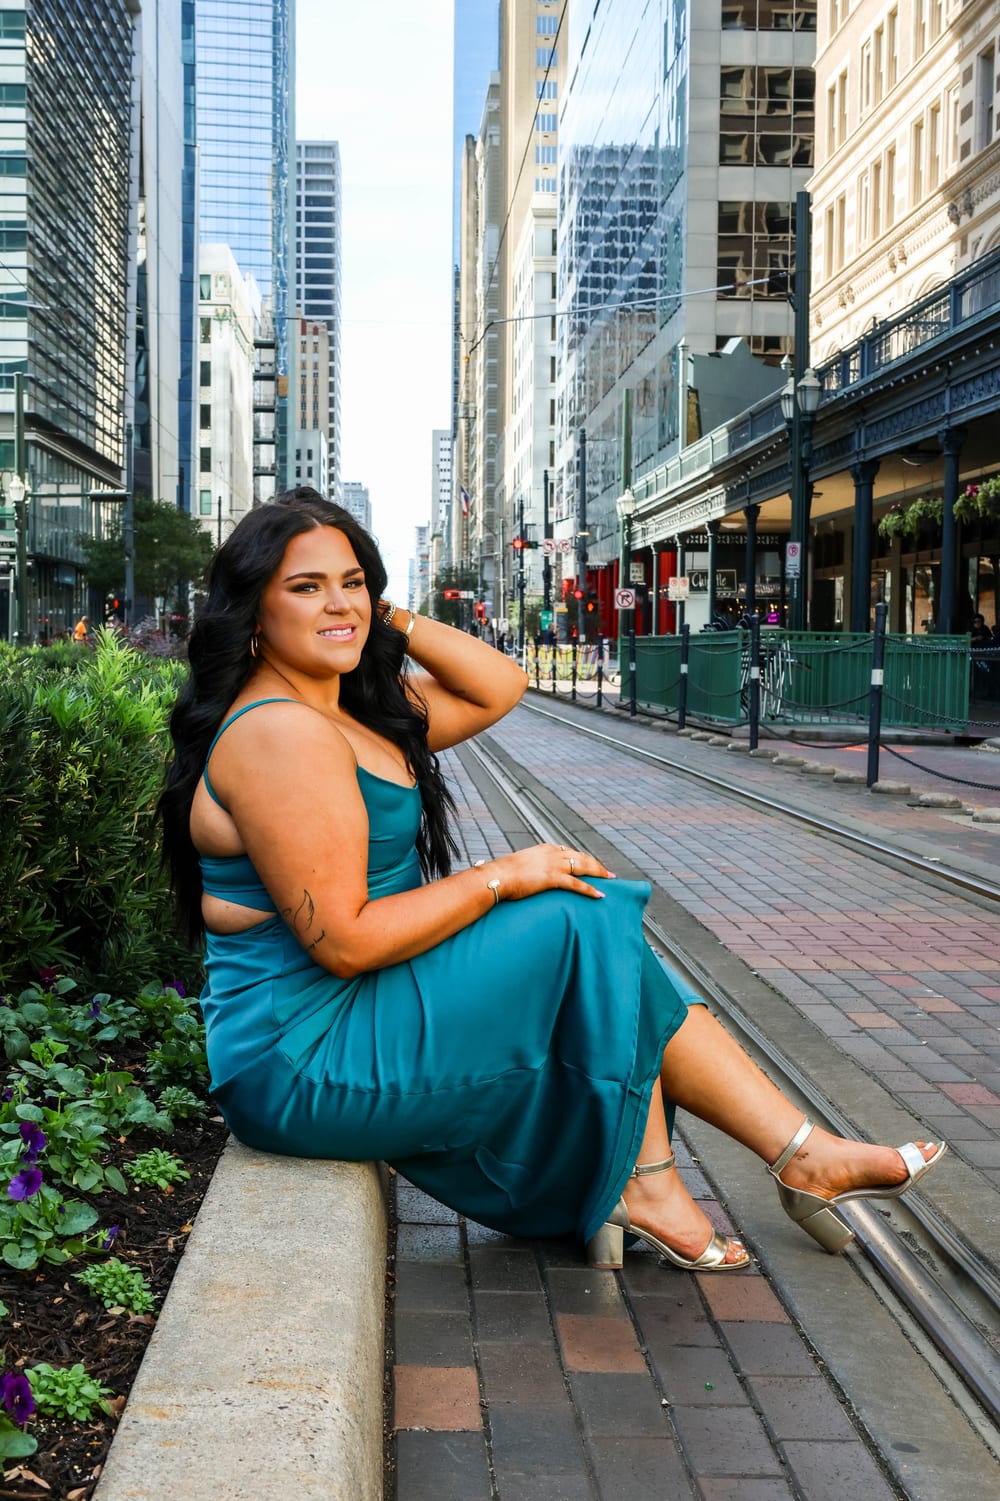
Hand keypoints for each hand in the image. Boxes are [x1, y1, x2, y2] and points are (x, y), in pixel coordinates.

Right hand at [488, 843, 612, 901]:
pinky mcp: (552, 878)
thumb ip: (529, 868)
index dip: (580, 858)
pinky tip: (599, 894)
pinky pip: (576, 884)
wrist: (496, 877)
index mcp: (544, 849)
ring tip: (610, 879)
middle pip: (580, 856)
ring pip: (583, 866)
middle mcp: (552, 853)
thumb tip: (529, 875)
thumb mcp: (519, 866)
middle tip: (607, 872)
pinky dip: (590, 889)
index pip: (568, 851)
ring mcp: (553, 865)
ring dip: (598, 872)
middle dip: (595, 864)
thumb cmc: (503, 875)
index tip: (588, 863)